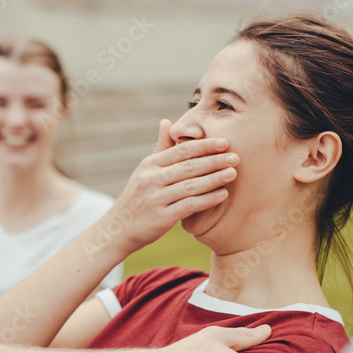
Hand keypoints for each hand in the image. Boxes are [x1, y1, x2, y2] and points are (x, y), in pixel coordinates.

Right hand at [106, 120, 237, 253]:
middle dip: (214, 160)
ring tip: (233, 173)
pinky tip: (222, 195)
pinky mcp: (160, 218)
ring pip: (190, 185)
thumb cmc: (137, 198)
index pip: (181, 151)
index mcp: (149, 165)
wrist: (117, 230)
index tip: (225, 142)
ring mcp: (155, 198)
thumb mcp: (144, 171)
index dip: (204, 145)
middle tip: (236, 156)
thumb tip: (166, 121)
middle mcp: (150, 179)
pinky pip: (188, 206)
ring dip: (214, 178)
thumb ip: (160, 149)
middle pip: (188, 166)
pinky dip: (206, 200)